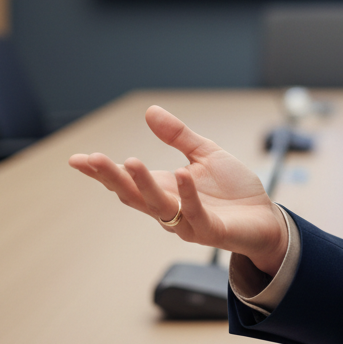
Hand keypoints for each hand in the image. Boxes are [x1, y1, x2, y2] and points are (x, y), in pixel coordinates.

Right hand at [69, 105, 288, 275]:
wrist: (266, 218)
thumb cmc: (234, 191)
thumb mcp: (205, 154)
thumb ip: (178, 136)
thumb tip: (150, 112)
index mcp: (166, 188)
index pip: (127, 181)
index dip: (102, 171)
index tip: (76, 159)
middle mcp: (170, 207)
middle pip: (132, 194)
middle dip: (111, 177)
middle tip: (91, 159)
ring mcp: (187, 222)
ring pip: (157, 205)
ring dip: (142, 184)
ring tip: (130, 161)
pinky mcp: (210, 231)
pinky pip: (194, 214)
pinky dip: (187, 194)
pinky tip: (182, 175)